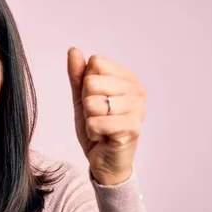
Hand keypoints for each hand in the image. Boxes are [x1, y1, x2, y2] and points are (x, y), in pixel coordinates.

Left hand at [67, 48, 146, 185]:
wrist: (104, 160)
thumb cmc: (97, 127)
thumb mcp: (82, 98)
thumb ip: (78, 75)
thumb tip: (74, 50)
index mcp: (128, 78)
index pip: (96, 63)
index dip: (86, 83)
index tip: (95, 99)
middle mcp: (138, 90)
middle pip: (93, 82)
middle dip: (87, 102)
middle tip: (97, 116)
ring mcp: (138, 109)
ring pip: (93, 102)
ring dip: (90, 119)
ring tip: (100, 127)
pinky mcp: (132, 128)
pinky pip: (96, 121)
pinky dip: (92, 131)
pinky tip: (102, 136)